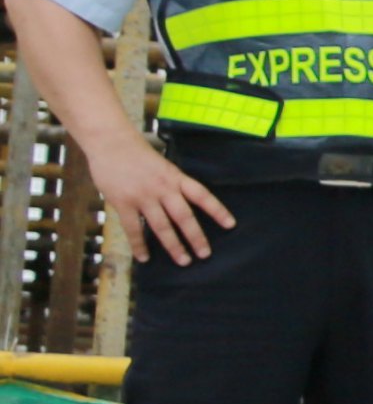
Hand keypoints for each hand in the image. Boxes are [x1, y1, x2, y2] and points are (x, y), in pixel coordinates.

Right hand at [91, 135, 231, 263]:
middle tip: (205, 254)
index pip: (202, 195)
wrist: (111, 143)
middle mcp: (164, 188)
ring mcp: (144, 197)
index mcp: (176, 177)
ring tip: (183, 260)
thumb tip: (180, 202)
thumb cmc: (137, 153)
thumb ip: (171, 184)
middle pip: (184, 216)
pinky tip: (144, 258)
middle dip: (196, 237)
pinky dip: (139, 245)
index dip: (217, 210)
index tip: (230, 224)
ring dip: (174, 245)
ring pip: (162, 226)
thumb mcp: (162, 165)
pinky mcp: (123, 203)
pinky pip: (133, 229)